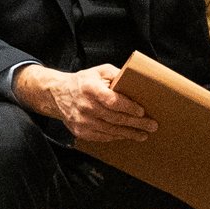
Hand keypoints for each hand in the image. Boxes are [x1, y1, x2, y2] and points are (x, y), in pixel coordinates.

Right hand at [13, 63, 156, 141]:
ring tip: (143, 134)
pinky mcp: (80, 131)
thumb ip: (117, 75)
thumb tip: (137, 82)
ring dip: (129, 133)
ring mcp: (82, 121)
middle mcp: (85, 106)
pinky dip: (116, 136)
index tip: (142, 111)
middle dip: (136, 123)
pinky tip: (126, 135)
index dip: (129, 107)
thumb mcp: (98, 71)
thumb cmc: (82, 82)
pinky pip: (102, 137)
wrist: (57, 94)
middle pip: (115, 118)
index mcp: (90, 88)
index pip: (112, 101)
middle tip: (152, 125)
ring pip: (110, 130)